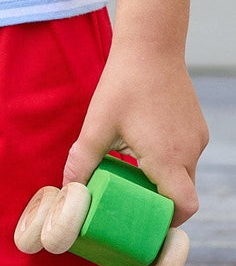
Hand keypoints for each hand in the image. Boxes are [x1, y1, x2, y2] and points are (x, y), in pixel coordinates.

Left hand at [62, 39, 208, 224]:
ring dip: (164, 177)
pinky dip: (170, 158)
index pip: (184, 207)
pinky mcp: (197, 125)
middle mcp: (189, 151)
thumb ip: (82, 160)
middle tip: (133, 196)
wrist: (151, 45)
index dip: (168, 220)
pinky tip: (145, 142)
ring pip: (186, 173)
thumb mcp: (97, 124)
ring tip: (135, 165)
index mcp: (168, 157)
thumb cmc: (124, 84)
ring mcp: (197, 137)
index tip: (146, 218)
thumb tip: (68, 188)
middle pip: (183, 194)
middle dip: (160, 201)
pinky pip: (187, 153)